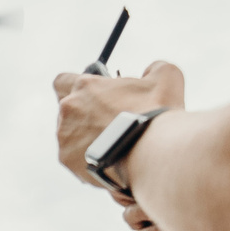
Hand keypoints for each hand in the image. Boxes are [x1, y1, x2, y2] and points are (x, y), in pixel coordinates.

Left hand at [54, 60, 185, 187]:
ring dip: (86, 139)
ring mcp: (66, 137)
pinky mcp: (69, 161)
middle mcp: (69, 110)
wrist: (152, 155)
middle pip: (67, 111)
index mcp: (85, 86)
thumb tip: (152, 71)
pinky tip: (110, 162)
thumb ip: (155, 68)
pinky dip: (90, 160)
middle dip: (84, 116)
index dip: (74, 87)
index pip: (63, 80)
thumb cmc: (157, 115)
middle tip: (107, 124)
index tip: (90, 96)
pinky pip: (76, 159)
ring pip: (70, 137)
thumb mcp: (166, 78)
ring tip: (113, 147)